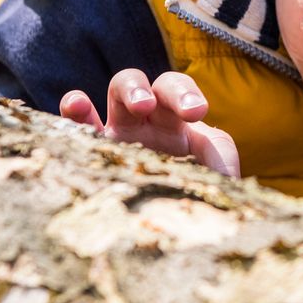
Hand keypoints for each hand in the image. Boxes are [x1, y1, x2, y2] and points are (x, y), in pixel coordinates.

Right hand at [59, 69, 240, 177]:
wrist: (161, 219)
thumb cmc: (188, 184)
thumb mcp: (210, 171)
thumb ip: (220, 162)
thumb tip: (227, 174)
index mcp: (173, 118)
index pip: (178, 90)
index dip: (186, 94)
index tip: (197, 111)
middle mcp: (145, 118)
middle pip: (149, 83)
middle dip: (158, 90)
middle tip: (156, 105)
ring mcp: (117, 129)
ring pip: (119, 89)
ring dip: (128, 89)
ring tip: (138, 103)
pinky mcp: (93, 148)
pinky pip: (79, 122)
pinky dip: (74, 108)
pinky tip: (77, 104)